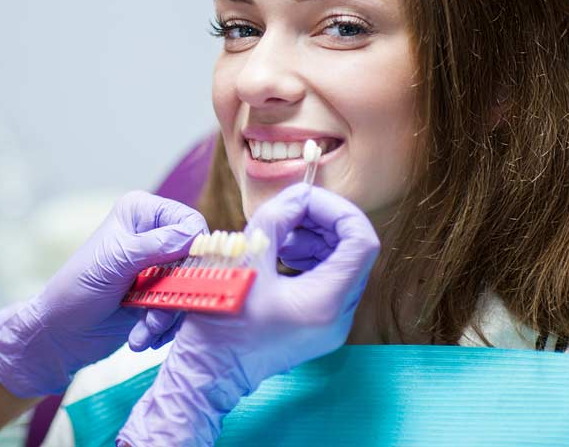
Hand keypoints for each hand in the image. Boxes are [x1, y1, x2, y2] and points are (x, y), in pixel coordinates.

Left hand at [0, 191, 206, 397]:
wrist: (60, 335)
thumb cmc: (76, 289)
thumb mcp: (114, 264)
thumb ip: (153, 247)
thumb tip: (192, 235)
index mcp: (142, 214)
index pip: (189, 222)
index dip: (193, 250)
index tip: (184, 278)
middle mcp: (154, 236)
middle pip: (194, 260)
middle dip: (177, 294)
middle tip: (154, 317)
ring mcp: (157, 268)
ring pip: (190, 290)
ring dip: (167, 317)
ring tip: (142, 333)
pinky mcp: (158, 295)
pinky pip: (180, 310)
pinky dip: (163, 328)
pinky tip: (141, 338)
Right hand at [117, 184, 378, 446]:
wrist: (207, 372)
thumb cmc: (220, 321)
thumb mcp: (245, 257)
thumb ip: (277, 218)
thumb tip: (299, 196)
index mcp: (326, 301)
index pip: (361, 240)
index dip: (337, 210)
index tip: (305, 200)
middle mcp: (338, 316)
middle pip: (354, 251)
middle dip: (324, 222)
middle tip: (290, 211)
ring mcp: (330, 325)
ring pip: (343, 265)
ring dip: (317, 239)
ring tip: (282, 234)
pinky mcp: (317, 327)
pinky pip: (328, 282)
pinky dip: (310, 260)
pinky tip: (281, 253)